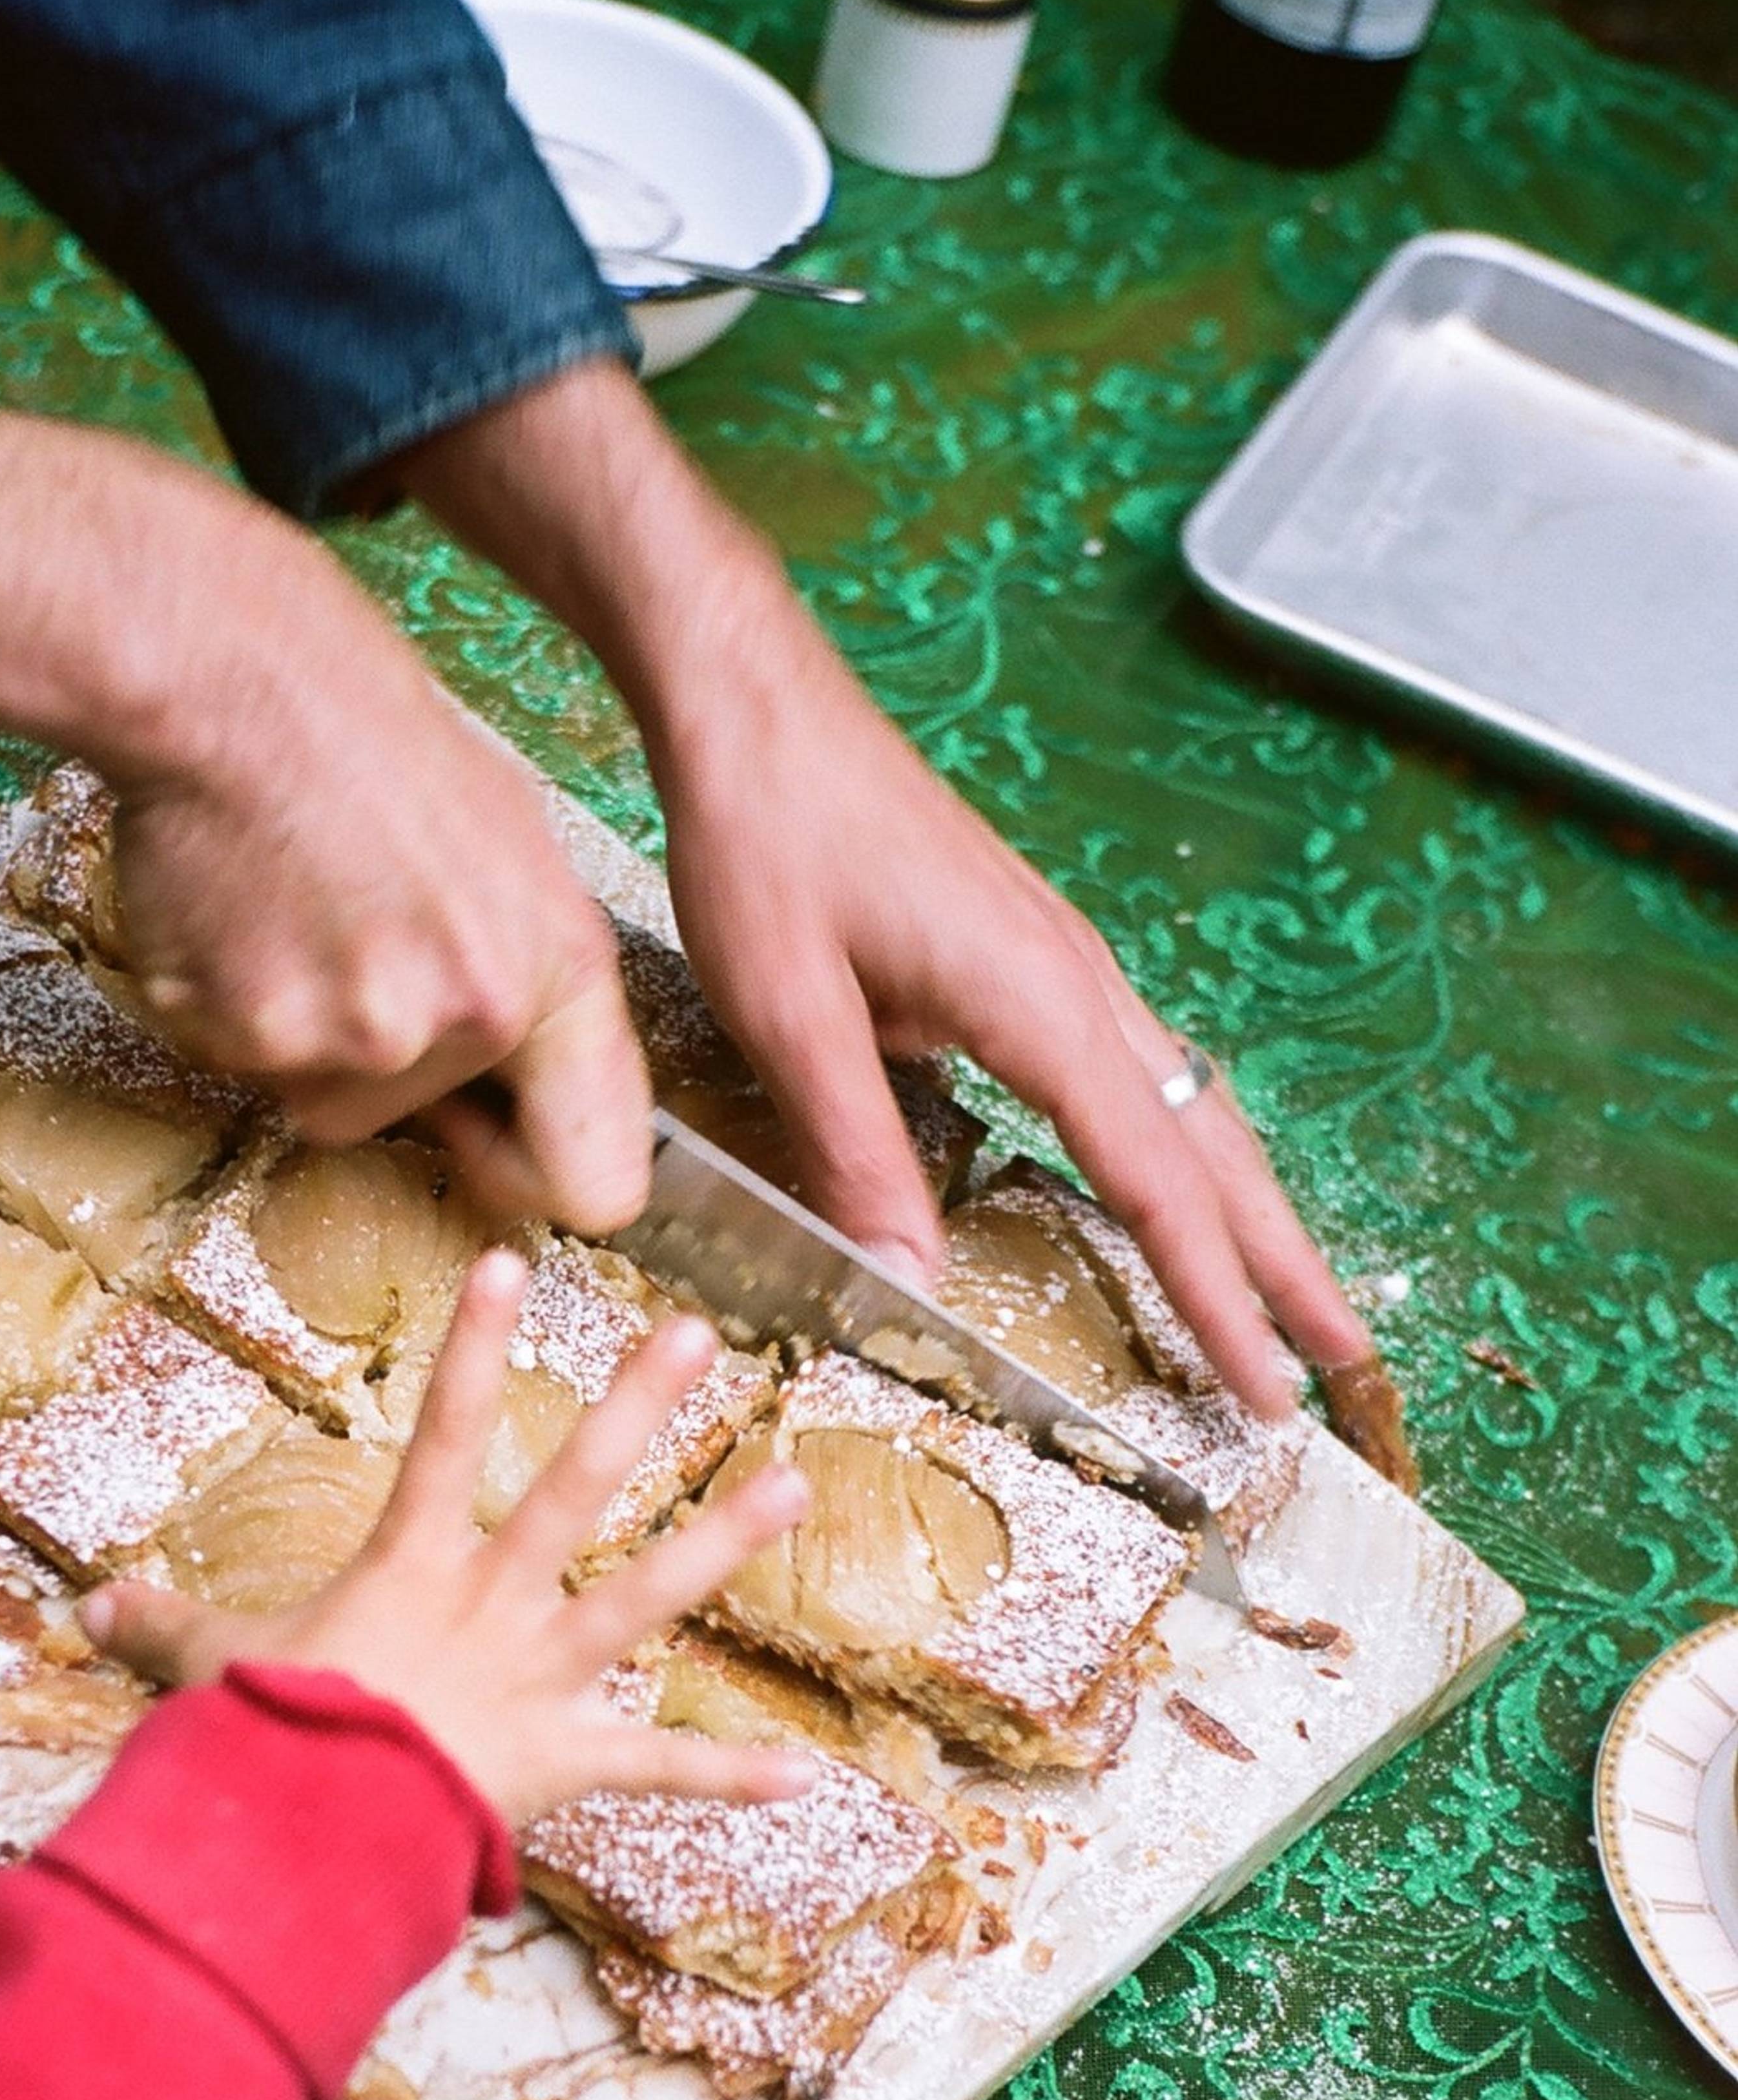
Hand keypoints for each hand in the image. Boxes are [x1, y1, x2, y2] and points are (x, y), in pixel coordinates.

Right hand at [0, 407, 652, 1232]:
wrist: (235, 681)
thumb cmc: (378, 745)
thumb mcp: (513, 858)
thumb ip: (529, 990)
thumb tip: (518, 1103)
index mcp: (557, 978)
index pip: (596, 1187)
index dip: (535, 1169)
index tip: (491, 1127)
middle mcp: (462, 1022)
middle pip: (424, 1130)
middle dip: (395, 1068)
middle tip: (361, 946)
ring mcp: (345, 1036)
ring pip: (325, 1097)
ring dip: (307, 1030)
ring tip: (301, 909)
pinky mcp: (238, 1033)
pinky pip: (243, 1061)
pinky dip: (235, 1004)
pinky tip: (245, 910)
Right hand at [78, 1251, 813, 1826]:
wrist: (311, 1834)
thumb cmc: (260, 1746)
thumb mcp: (205, 1674)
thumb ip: (160, 1632)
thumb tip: (86, 1610)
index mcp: (408, 1572)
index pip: (441, 1435)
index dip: (475, 1350)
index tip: (513, 1265)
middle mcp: (490, 1608)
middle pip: (572, 1489)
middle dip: (636, 1408)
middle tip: (694, 1334)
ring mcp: (537, 1680)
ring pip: (644, 1596)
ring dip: (721, 1541)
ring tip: (794, 1483)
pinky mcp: (564, 1762)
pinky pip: (658, 1768)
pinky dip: (730, 1775)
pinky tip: (810, 1774)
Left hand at [399, 364, 1367, 1417]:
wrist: (755, 708)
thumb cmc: (766, 842)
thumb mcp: (788, 1012)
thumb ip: (854, 1151)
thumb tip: (912, 1285)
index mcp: (1040, 1004)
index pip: (1157, 1184)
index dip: (1214, 1299)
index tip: (1264, 1391)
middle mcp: (1081, 984)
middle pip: (1216, 1150)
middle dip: (1285, 1267)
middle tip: (1343, 1367)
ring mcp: (1068, 967)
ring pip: (1194, 1109)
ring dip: (1250, 1212)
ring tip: (1293, 1302)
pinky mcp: (1036, 958)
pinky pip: (1144, 1075)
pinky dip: (1187, 1153)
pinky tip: (1183, 1191)